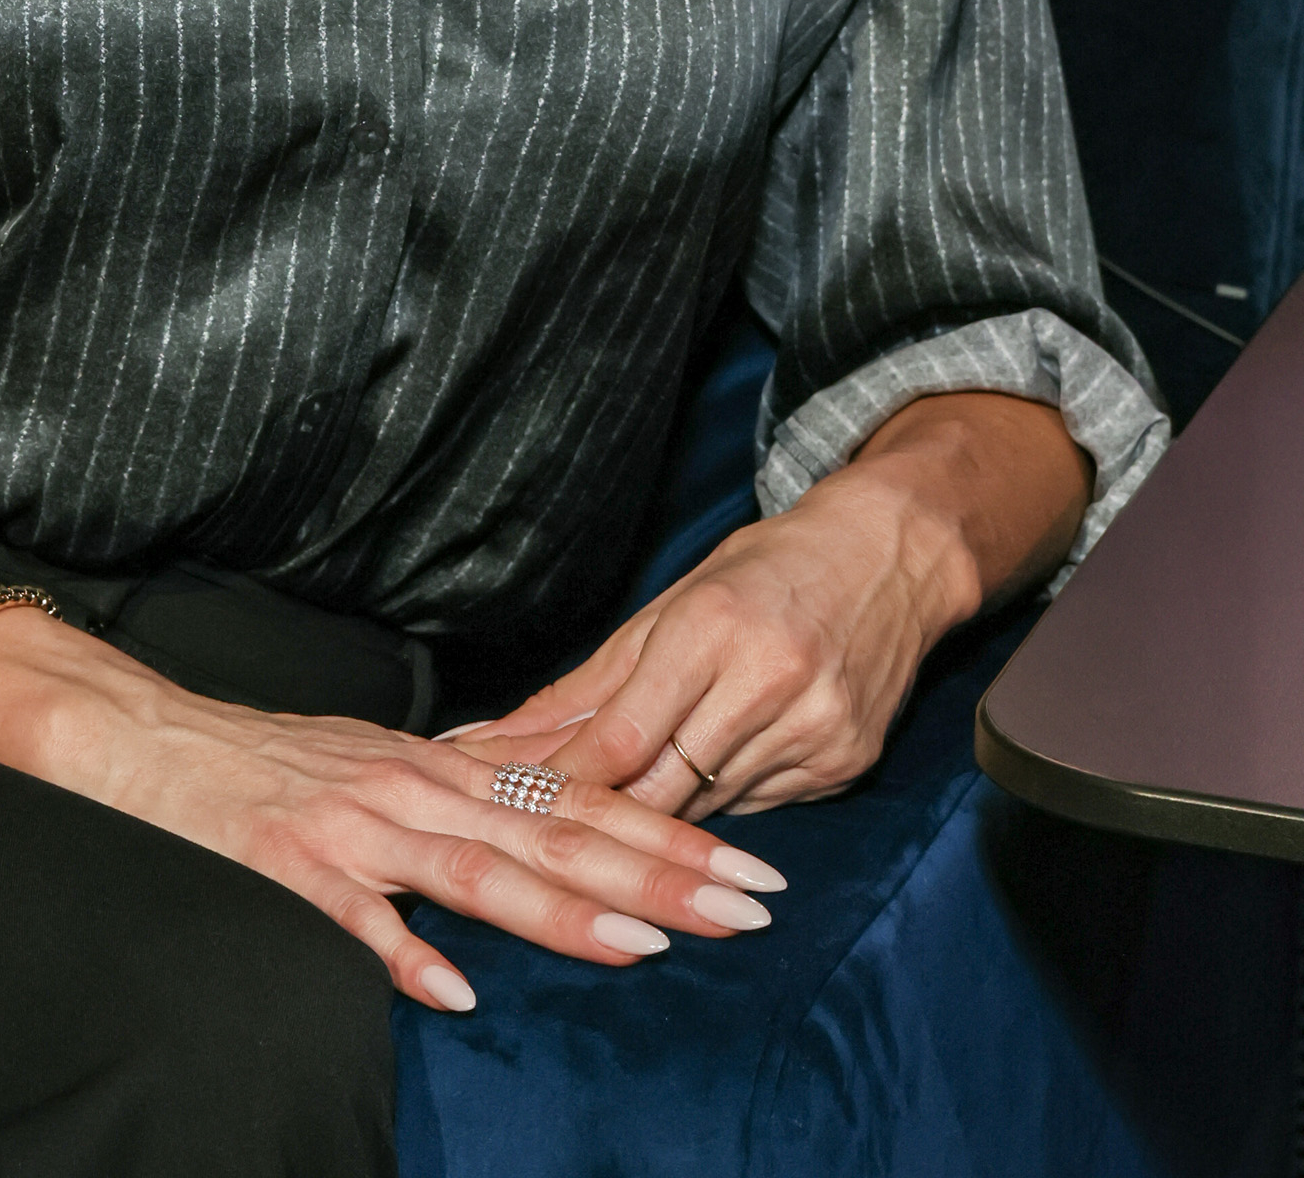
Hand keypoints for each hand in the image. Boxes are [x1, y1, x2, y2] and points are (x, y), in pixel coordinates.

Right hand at [0, 624, 786, 1015]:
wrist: (136, 735)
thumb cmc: (257, 760)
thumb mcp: (374, 763)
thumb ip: (457, 796)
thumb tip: (545, 821)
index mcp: (438, 768)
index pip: (579, 802)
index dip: (671, 834)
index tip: (756, 870)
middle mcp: (411, 788)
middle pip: (556, 833)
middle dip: (660, 871)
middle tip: (751, 905)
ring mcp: (350, 827)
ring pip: (478, 871)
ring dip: (565, 908)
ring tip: (647, 943)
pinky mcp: (286, 866)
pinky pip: (354, 920)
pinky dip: (405, 954)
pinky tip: (454, 993)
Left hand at [463, 392, 1089, 820]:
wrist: (890, 558)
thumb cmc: (767, 568)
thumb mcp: (672, 602)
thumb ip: (592, 683)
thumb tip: (503, 737)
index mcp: (715, 629)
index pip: (626, 735)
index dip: (563, 778)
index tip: (505, 802)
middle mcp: (770, 684)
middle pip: (664, 787)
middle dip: (598, 815)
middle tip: (536, 834)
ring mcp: (816, 731)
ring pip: (707, 809)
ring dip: (653, 817)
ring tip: (600, 828)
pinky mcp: (845, 766)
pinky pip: (757, 808)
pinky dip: (716, 806)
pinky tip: (697, 794)